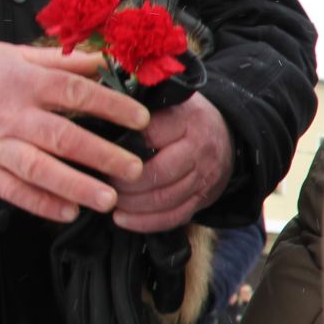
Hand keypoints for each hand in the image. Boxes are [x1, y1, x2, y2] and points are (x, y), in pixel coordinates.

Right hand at [0, 42, 147, 221]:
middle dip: (102, 154)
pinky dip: (40, 203)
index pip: (75, 92)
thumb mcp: (11, 56)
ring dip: (76, 185)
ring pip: (39, 168)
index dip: (111, 106)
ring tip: (108, 199)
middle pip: (63, 136)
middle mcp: (11, 115)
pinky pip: (12, 191)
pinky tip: (67, 212)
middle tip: (135, 168)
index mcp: (23, 83)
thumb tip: (101, 61)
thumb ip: (58, 62)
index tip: (141, 118)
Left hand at [110, 92, 234, 232]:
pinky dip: (146, 222)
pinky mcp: (203, 198)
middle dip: (126, 183)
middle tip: (101, 182)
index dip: (122, 146)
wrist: (226, 136)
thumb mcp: (167, 101)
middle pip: (159, 173)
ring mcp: (204, 177)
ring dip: (133, 205)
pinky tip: (123, 220)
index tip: (99, 150)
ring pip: (165, 199)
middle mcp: (199, 149)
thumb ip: (138, 107)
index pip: (150, 135)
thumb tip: (98, 117)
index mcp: (187, 120)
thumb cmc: (183, 117)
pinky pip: (175, 217)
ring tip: (110, 200)